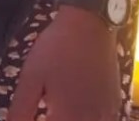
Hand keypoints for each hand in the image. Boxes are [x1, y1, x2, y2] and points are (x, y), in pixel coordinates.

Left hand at [10, 6, 120, 120]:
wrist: (89, 26)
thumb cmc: (56, 50)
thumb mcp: (31, 78)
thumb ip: (22, 107)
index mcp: (68, 117)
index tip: (29, 116)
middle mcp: (92, 120)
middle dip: (54, 119)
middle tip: (44, 110)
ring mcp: (107, 113)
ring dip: (68, 118)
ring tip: (54, 110)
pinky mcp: (115, 103)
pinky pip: (102, 120)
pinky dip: (86, 118)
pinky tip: (73, 111)